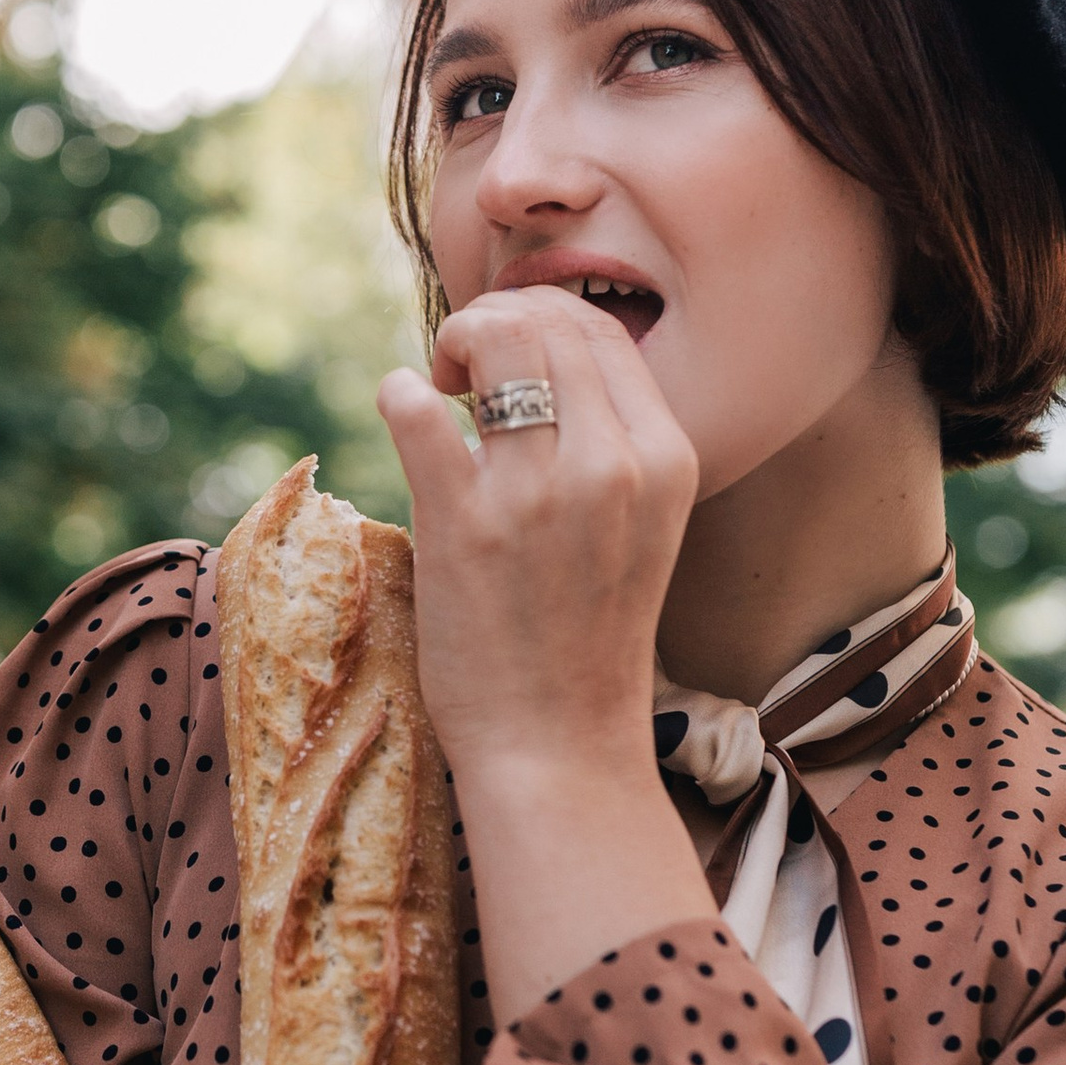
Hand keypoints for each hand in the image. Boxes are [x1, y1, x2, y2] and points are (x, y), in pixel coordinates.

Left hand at [377, 284, 697, 784]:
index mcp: (667, 459)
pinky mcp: (463, 524)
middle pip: (546, 321)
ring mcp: (538, 494)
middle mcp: (613, 466)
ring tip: (439, 389)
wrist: (559, 745)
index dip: (540, 319)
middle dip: (492, 320)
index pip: (600, 330)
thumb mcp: (641, 525)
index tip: (506, 361)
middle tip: (462, 368)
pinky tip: (402, 411)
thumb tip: (537, 354)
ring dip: (451, 344)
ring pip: (493, 341)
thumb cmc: (588, 634)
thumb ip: (610, 442)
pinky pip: (416, 408)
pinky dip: (398, 392)